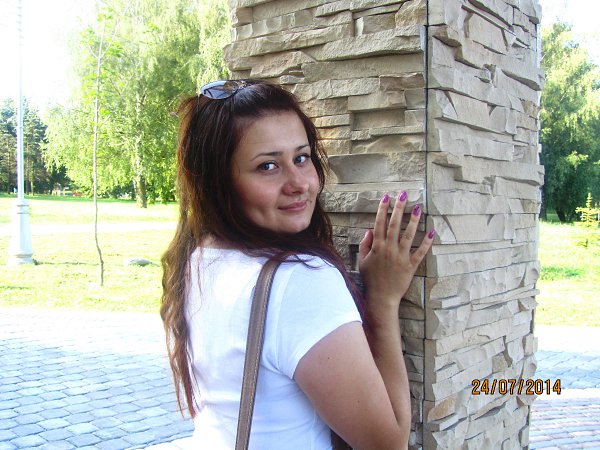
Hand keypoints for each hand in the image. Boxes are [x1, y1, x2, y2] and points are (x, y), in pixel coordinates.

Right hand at [358, 192, 433, 311]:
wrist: (381, 297)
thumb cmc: (370, 279)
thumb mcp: (362, 261)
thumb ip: (365, 245)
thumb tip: (369, 230)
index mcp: (377, 247)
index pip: (380, 223)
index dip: (383, 209)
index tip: (386, 198)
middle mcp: (389, 249)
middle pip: (395, 224)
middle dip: (399, 208)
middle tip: (403, 195)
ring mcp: (401, 256)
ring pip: (408, 235)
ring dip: (413, 220)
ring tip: (418, 207)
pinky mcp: (411, 265)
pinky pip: (420, 252)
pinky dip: (426, 242)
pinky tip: (432, 231)